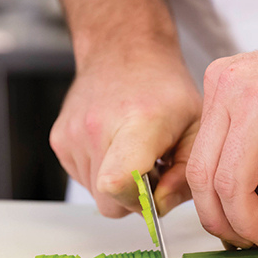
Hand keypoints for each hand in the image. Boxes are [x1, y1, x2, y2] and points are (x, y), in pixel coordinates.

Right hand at [50, 52, 200, 217]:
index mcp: (137, 124)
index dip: (139, 201)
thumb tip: (160, 207)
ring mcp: (72, 134)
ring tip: (135, 151)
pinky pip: (84, 178)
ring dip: (119, 184)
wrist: (124, 50)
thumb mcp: (198, 128)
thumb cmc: (165, 89)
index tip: (156, 187)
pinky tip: (117, 146)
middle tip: (153, 168)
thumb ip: (187, 174)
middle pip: (108, 202)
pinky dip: (103, 171)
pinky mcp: (59, 139)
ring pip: (96, 194)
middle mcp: (96, 129)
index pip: (118, 184)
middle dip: (134, 198)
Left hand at [186, 25, 257, 257]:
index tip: (228, 224)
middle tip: (243, 242)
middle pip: (205, 177)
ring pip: (234, 188)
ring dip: (251, 228)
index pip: (198, 157)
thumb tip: (245, 201)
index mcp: (222, 84)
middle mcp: (232, 91)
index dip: (209, 203)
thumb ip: (251, 144)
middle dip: (222, 222)